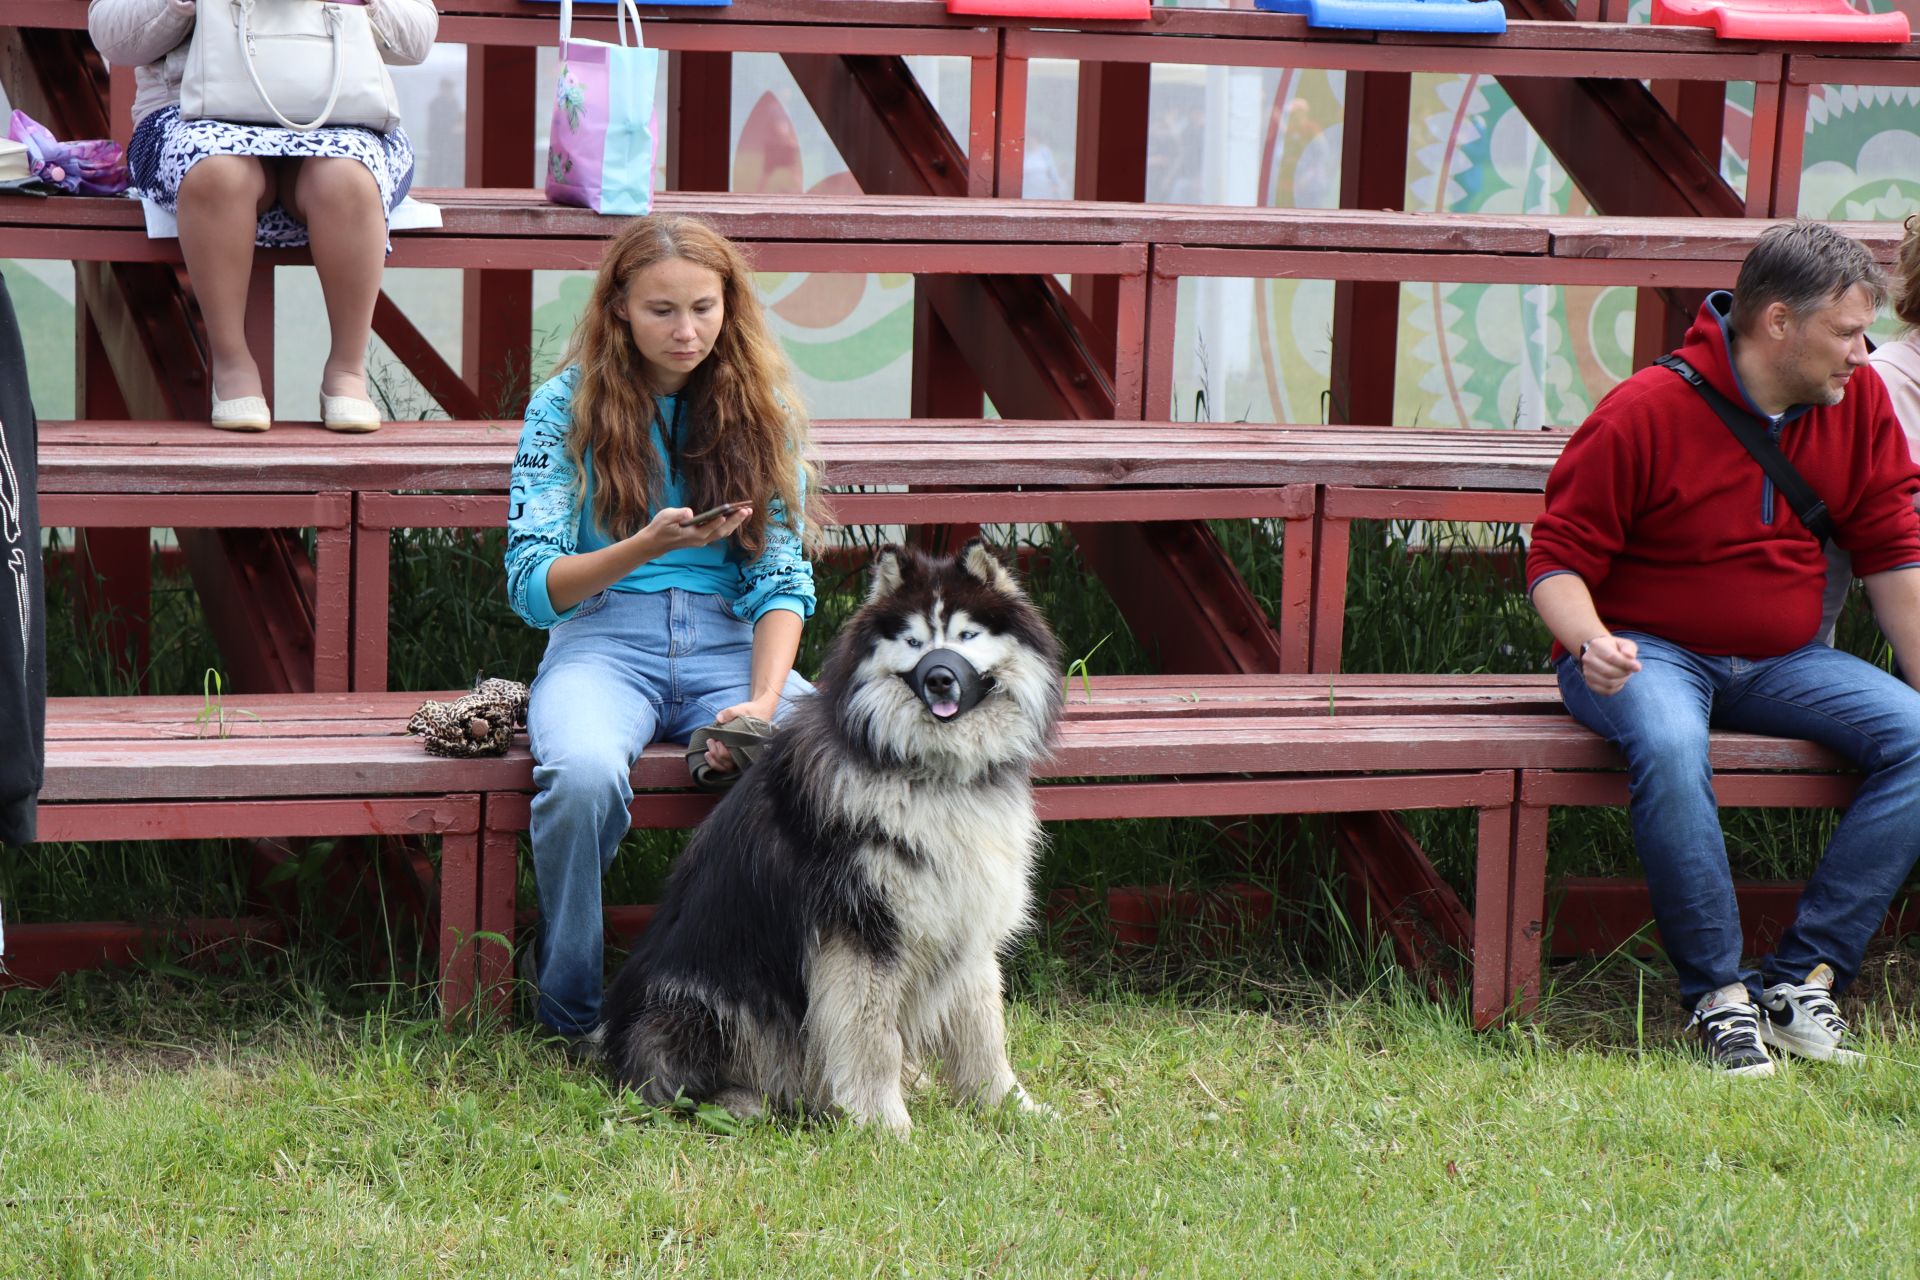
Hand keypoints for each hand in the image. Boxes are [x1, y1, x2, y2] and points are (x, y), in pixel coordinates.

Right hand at [634, 504, 751, 556]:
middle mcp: (701, 539)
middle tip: (747, 510)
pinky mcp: (703, 538)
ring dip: (736, 522)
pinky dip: (730, 524)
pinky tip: (736, 516)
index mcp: (692, 535)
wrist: (656, 543)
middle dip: (735, 521)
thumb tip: (689, 512)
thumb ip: (678, 514)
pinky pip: (720, 532)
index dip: (717, 522)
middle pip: (722, 531)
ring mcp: (703, 540)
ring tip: (747, 511)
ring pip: (723, 532)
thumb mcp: (666, 517)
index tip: (727, 514)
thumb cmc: (660, 527)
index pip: (708, 528)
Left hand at [703, 696, 777, 773]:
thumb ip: (731, 713)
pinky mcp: (737, 757)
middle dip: (716, 753)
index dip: (722, 751)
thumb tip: (719, 718)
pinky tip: (708, 755)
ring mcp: (742, 757)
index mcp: (750, 745)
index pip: (734, 757)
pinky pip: (726, 766)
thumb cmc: (752, 712)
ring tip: (707, 750)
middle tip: (711, 740)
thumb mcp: (743, 709)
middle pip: (728, 764)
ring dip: (714, 761)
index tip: (718, 740)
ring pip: (726, 767)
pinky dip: (716, 763)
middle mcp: (747, 754)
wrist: (760, 712)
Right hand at [1579, 634, 1640, 695]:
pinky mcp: (1589, 683)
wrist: (1600, 653)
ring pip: (1607, 683)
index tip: (1638, 667)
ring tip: (1625, 675)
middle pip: (1608, 672)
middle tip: (1630, 670)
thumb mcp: (1624, 644)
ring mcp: (1586, 672)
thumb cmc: (1615, 648)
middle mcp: (1588, 659)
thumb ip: (1629, 649)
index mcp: (1596, 645)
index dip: (1626, 664)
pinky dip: (1616, 688)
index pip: (1611, 657)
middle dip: (1624, 673)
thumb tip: (1630, 657)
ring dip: (1621, 681)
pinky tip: (1619, 681)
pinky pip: (1605, 691)